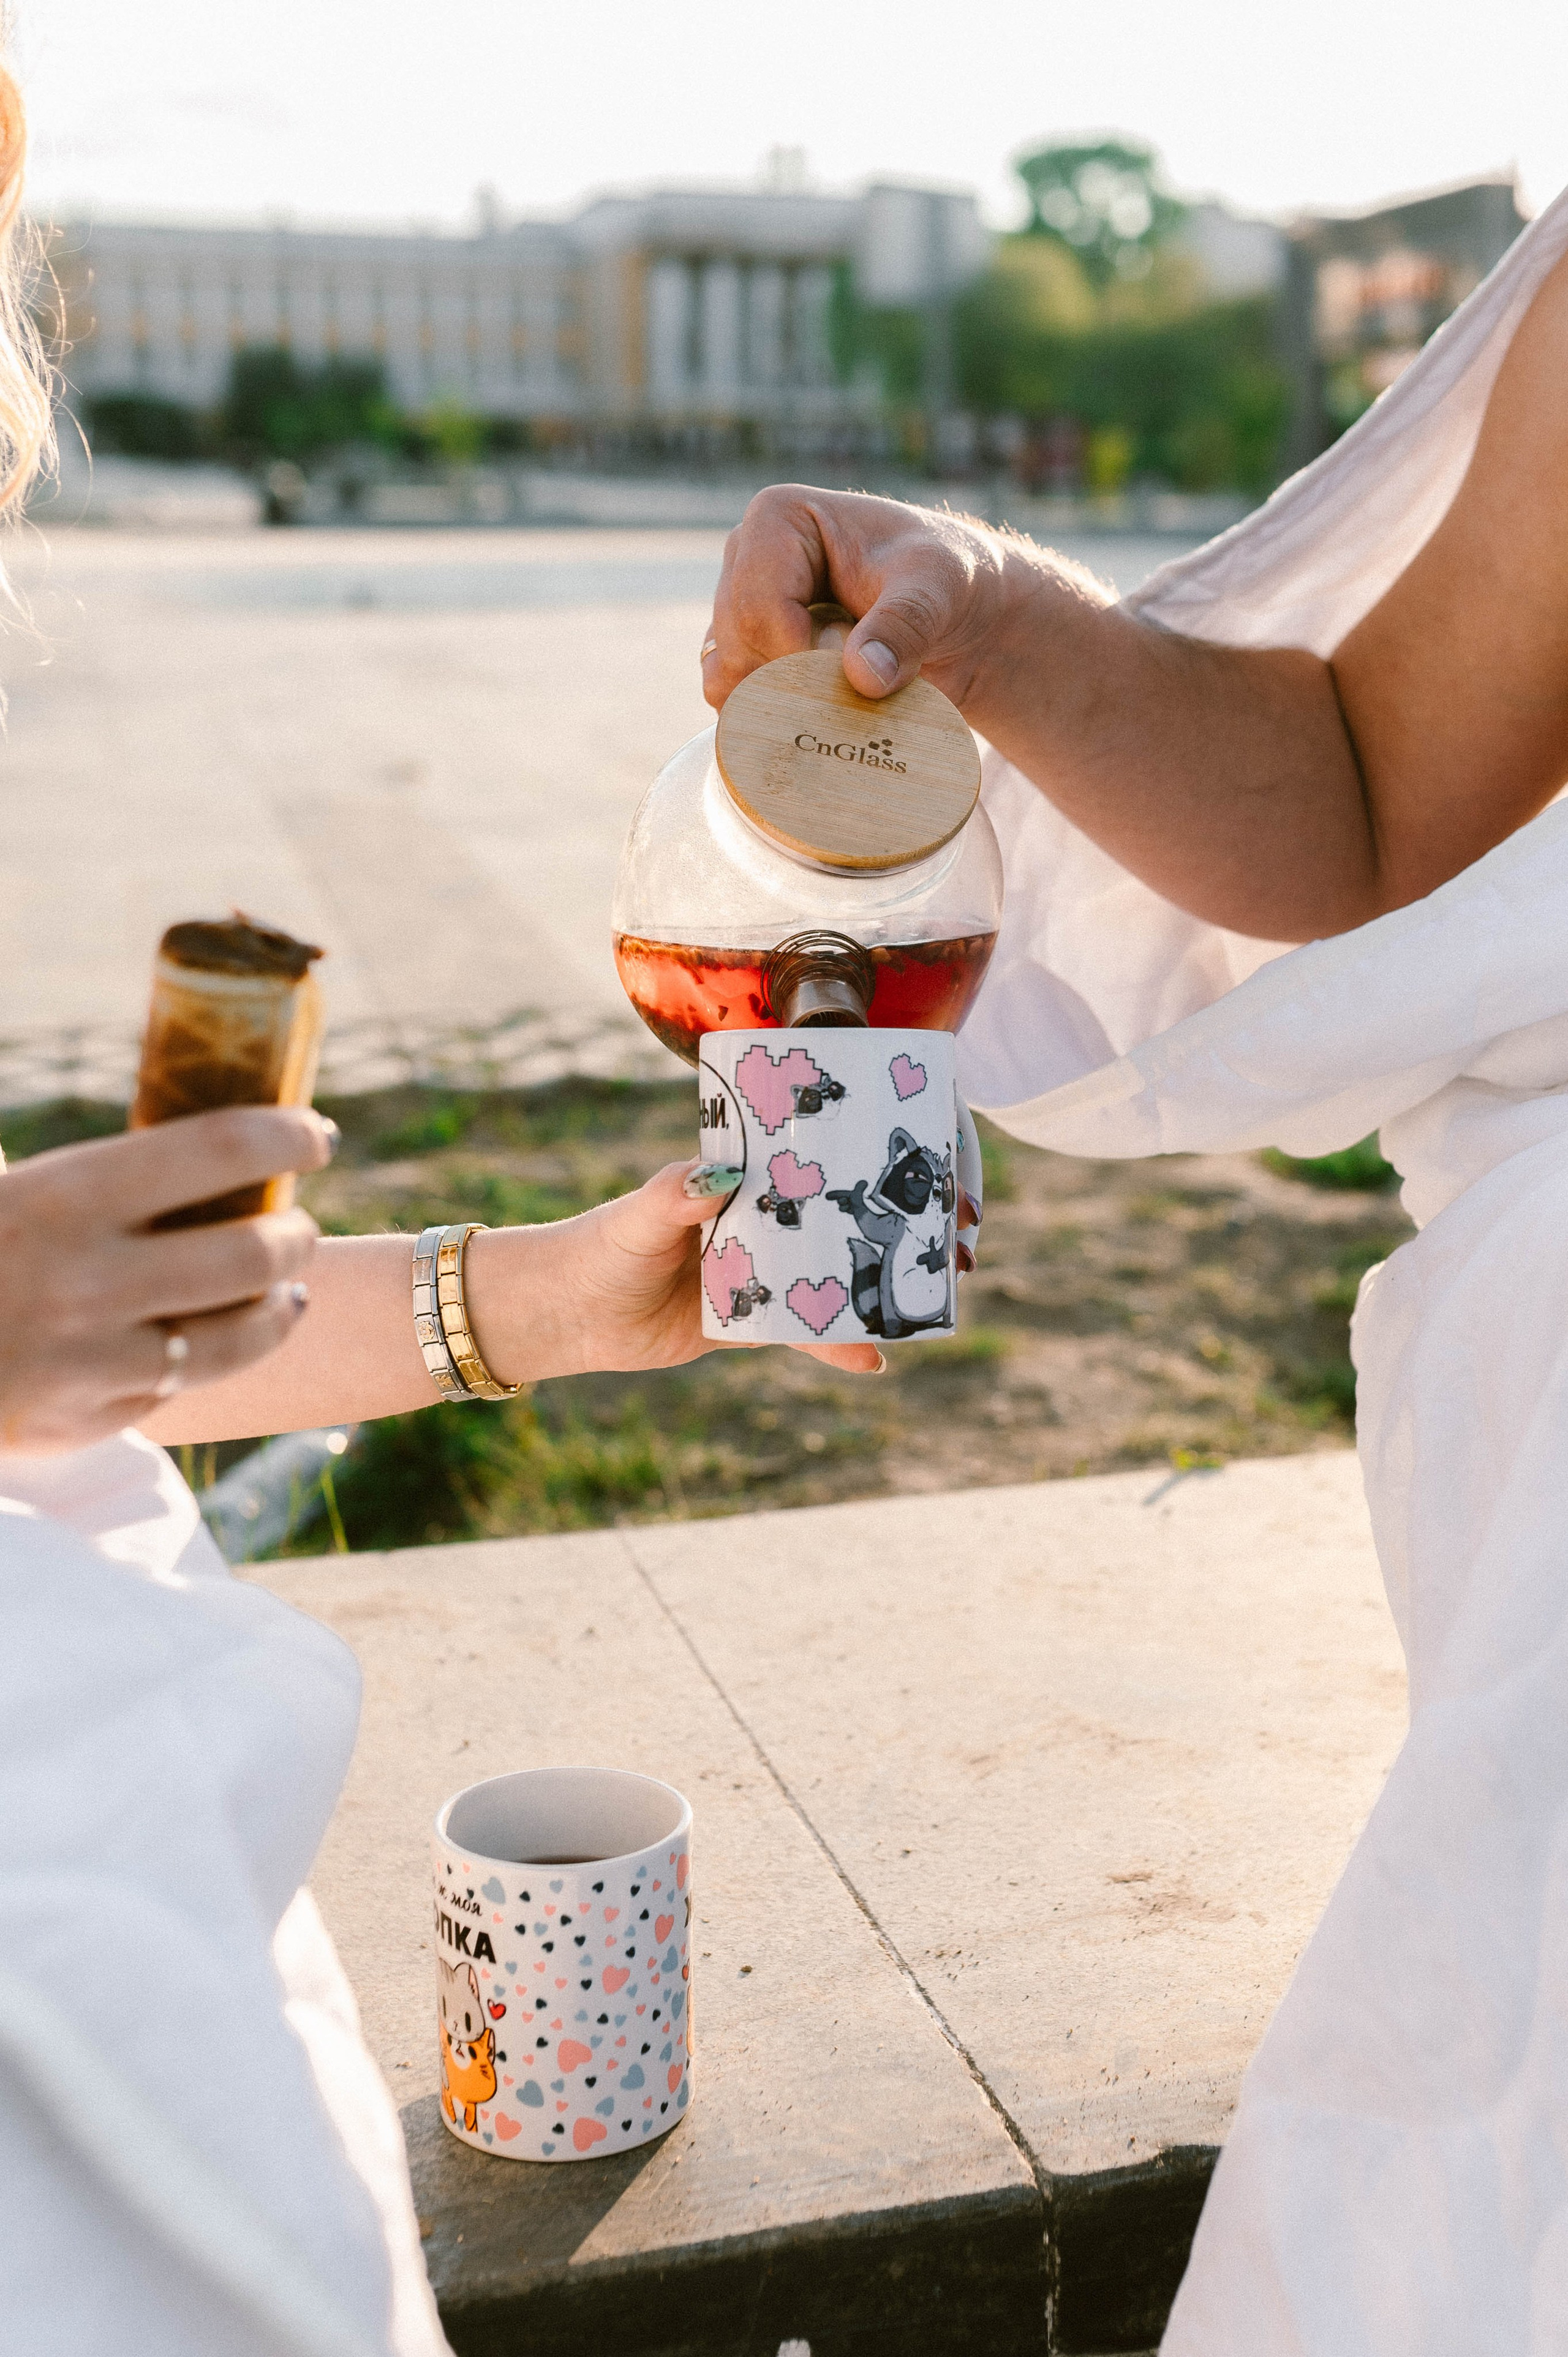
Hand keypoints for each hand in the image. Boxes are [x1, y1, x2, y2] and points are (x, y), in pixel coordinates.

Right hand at [0, 1106, 334, 1452]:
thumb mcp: (6, 1187)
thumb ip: (89, 1171)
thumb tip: (191, 1133)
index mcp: (61, 1195)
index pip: (221, 1148)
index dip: (289, 1136)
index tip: (317, 1135)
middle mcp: (90, 1278)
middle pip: (254, 1248)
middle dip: (296, 1231)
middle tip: (299, 1218)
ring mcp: (95, 1356)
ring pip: (243, 1328)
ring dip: (284, 1296)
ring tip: (291, 1280)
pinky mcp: (93, 1414)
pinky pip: (192, 1379)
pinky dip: (235, 1348)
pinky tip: (250, 1327)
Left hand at [470, 1159, 883, 1379]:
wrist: (568, 1315)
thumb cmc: (599, 1248)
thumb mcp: (638, 1218)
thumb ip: (674, 1195)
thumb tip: (713, 1176)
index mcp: (733, 1181)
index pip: (800, 1162)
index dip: (847, 1159)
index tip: (901, 1156)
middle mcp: (753, 1223)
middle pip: (825, 1220)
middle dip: (877, 1226)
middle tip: (937, 1233)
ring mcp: (756, 1272)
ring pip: (822, 1276)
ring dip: (865, 1287)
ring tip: (919, 1297)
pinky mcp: (749, 1321)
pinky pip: (801, 1330)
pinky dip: (835, 1344)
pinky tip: (872, 1361)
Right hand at [701, 484, 1073, 718]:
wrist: (957, 616)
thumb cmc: (945, 582)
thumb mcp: (938, 591)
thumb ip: (904, 626)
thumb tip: (863, 678)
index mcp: (778, 518)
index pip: (757, 606)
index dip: (798, 655)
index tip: (854, 673)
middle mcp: (744, 558)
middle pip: (738, 644)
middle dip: (794, 680)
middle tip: (860, 683)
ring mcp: (738, 607)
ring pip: (726, 676)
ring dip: (781, 704)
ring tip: (841, 695)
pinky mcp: (746, 652)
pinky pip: (732, 698)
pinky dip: (771, 719)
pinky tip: (819, 715)